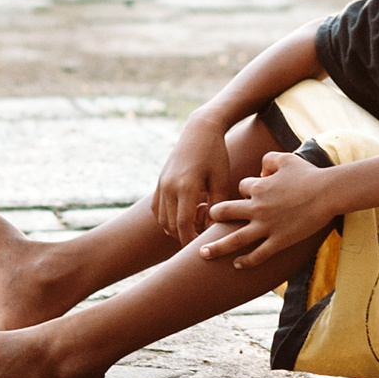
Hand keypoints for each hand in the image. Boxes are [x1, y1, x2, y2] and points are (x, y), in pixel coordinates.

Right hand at [151, 111, 231, 243]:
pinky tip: (183, 213)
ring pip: (162, 219)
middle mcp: (169, 186)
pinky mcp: (159, 182)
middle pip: (171, 225)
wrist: (200, 130)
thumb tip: (211, 230)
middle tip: (203, 231)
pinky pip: (157, 209)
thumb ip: (216, 206)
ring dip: (175, 227)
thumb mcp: (221, 180)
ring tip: (196, 216)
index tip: (201, 247)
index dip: (190, 240)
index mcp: (186, 186)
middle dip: (185, 236)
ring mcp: (161, 184)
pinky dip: (166, 218)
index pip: (183, 224)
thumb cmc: (216, 155)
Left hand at [199, 150, 333, 269]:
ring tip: (203, 254)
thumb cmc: (309, 175)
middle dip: (213, 217)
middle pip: (223, 212)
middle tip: (204, 222)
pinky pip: (258, 255)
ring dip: (216, 248)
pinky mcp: (279, 241)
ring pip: (234, 240)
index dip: (245, 190)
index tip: (253, 193)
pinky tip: (237, 265)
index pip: (241, 188)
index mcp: (258, 186)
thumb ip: (268, 159)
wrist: (328, 193)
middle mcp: (257, 207)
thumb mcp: (286, 158)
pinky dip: (246, 261)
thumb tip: (260, 170)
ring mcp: (266, 226)